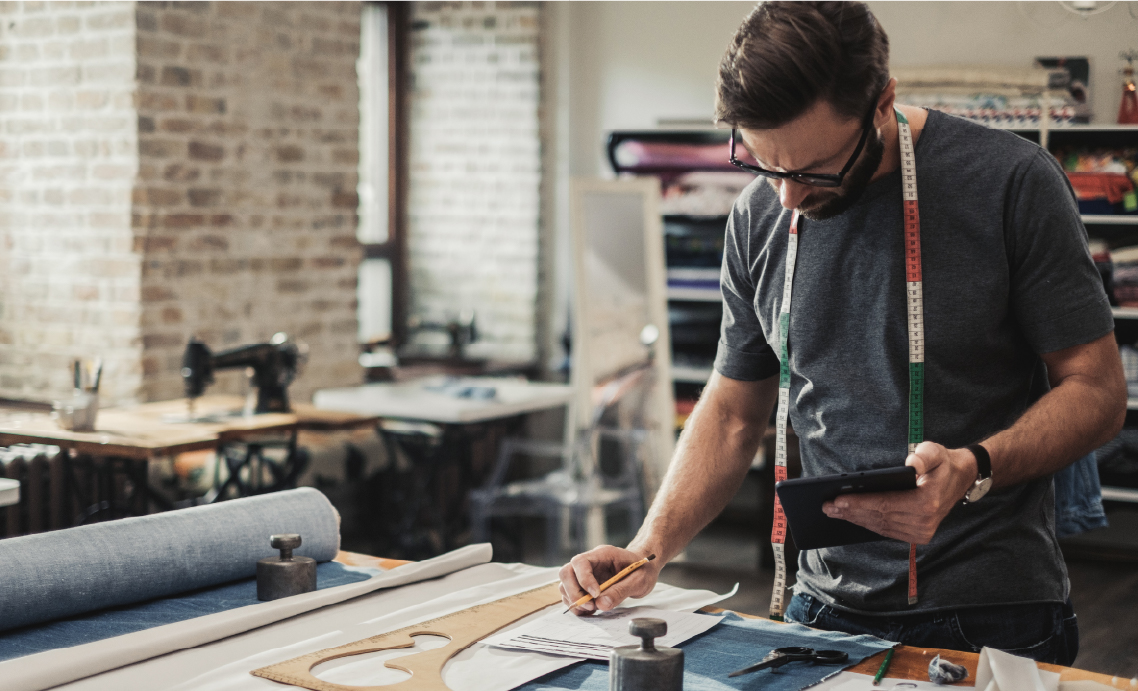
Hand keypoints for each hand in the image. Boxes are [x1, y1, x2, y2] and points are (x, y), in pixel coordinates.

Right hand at [558, 545, 661, 614]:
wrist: (645, 568)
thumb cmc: (643, 570)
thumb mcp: (639, 581)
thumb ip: (620, 591)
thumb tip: (601, 604)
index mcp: (602, 554)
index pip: (581, 562)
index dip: (584, 579)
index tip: (596, 595)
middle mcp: (590, 562)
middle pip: (566, 572)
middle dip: (574, 592)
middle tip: (590, 606)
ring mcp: (585, 573)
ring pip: (565, 585)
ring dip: (574, 600)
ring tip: (592, 609)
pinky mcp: (585, 585)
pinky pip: (571, 595)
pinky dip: (577, 606)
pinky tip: (591, 610)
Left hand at [821, 441, 977, 543]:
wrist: (961, 479)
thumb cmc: (943, 463)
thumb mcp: (935, 451)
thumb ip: (924, 456)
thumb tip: (911, 464)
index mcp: (927, 502)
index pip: (885, 504)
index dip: (859, 502)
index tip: (837, 499)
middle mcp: (924, 521)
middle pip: (879, 518)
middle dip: (850, 512)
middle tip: (826, 506)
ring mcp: (922, 531)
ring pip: (880, 527)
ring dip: (856, 520)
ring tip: (833, 512)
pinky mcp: (919, 535)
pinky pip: (887, 531)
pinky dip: (868, 524)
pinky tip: (851, 517)